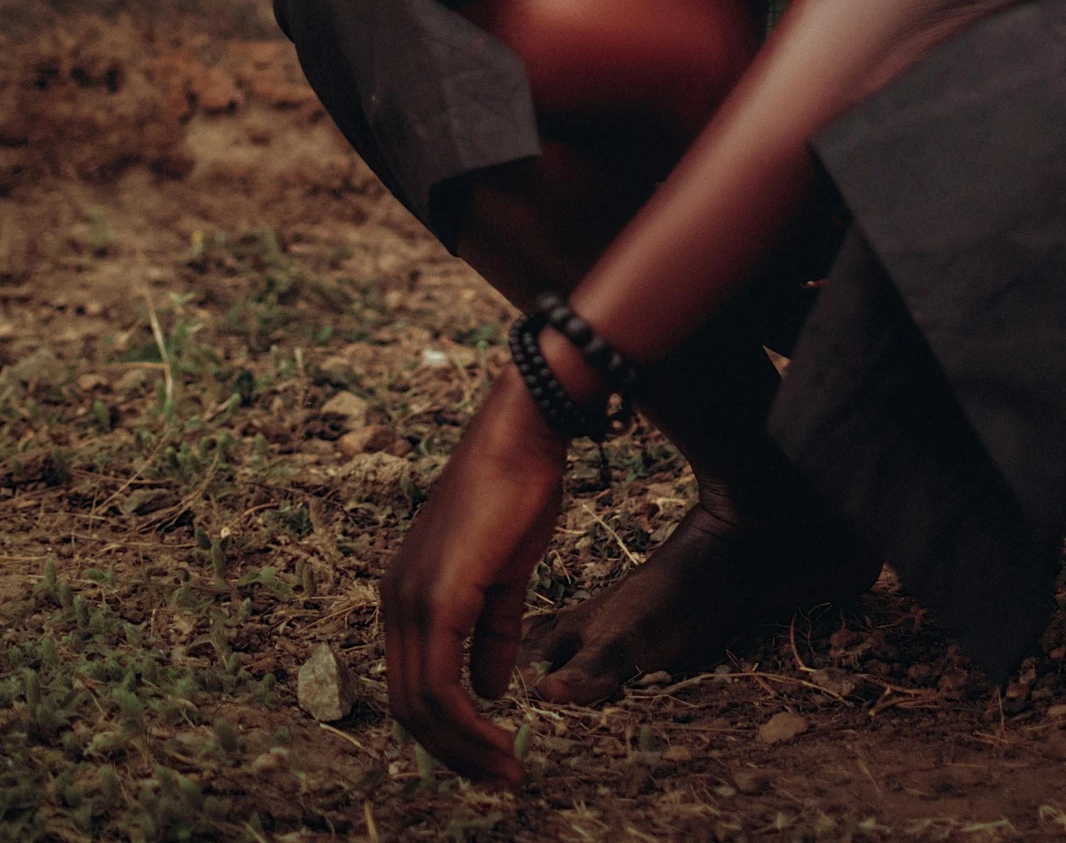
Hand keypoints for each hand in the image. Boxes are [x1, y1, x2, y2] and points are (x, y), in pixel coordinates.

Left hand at [381, 364, 565, 786]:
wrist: (524, 434)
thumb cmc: (520, 489)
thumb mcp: (506, 573)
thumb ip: (491, 631)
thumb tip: (489, 690)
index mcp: (407, 595)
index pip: (414, 685)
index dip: (450, 730)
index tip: (493, 753)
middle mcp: (396, 601)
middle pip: (411, 706)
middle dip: (456, 751)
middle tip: (501, 776)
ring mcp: (410, 598)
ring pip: (423, 704)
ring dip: (465, 745)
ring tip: (506, 767)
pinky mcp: (436, 596)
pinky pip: (440, 682)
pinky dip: (467, 721)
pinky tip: (499, 732)